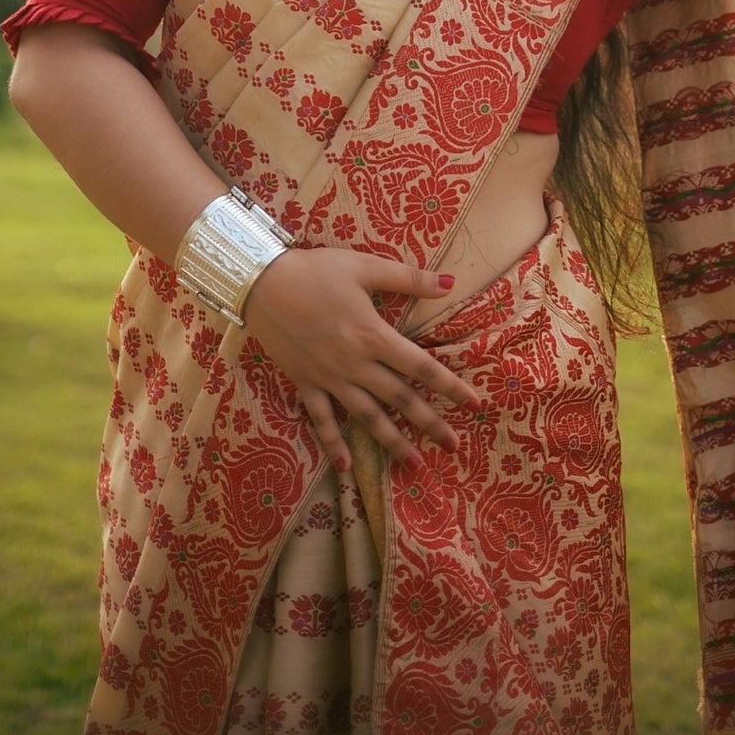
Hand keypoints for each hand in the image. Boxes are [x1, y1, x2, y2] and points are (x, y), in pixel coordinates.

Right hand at [242, 248, 479, 469]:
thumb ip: (409, 278)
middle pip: (400, 400)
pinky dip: (333, 444)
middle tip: (454, 446)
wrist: (260, 283)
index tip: (473, 403)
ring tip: (415, 464)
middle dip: (430, 423)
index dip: (450, 385)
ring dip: (392, 442)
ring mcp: (329, 378)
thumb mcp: (364, 266)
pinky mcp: (305, 384)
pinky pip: (321, 420)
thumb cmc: (315, 270)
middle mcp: (355, 364)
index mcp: (374, 335)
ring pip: (367, 417)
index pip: (422, 367)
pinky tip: (347, 467)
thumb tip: (451, 282)